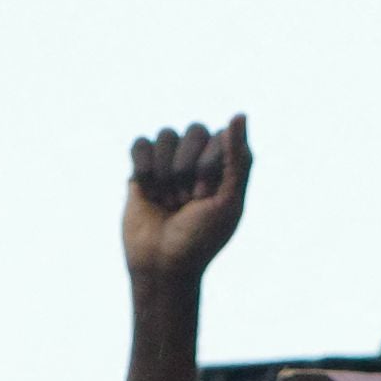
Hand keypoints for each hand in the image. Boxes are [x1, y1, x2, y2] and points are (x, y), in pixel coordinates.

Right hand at [122, 117, 249, 289]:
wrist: (162, 265)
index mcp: (224, 165)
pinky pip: (141, 143)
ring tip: (166, 200)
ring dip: (165, 171)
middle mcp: (198, 159)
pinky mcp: (141, 171)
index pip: (219, 136)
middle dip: (187, 167)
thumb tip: (239, 114)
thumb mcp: (229, 201)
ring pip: (166, 134)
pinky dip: (143, 165)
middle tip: (185, 201)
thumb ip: (238, 159)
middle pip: (194, 130)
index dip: (208, 165)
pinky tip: (147, 190)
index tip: (204, 197)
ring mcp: (169, 163)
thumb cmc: (201, 239)